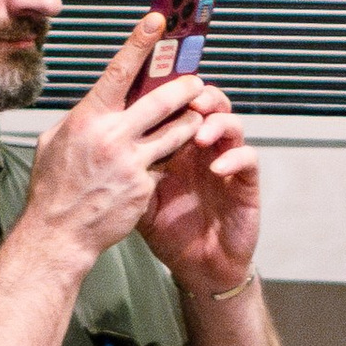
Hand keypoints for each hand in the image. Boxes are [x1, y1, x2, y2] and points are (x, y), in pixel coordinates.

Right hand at [17, 14, 210, 274]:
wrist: (59, 234)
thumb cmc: (53, 187)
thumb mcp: (55, 142)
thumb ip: (81, 119)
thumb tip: (98, 102)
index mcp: (88, 118)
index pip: (120, 71)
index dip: (140, 43)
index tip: (158, 21)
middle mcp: (112, 136)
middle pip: (162, 100)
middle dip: (184, 87)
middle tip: (197, 80)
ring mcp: (131, 162)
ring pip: (175, 132)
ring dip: (190, 122)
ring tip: (197, 116)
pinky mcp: (144, 186)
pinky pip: (165, 165)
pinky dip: (167, 161)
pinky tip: (165, 162)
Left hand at [139, 81, 261, 299]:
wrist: (197, 268)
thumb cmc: (169, 231)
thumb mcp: (139, 196)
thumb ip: (127, 167)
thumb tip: (97, 143)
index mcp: (177, 145)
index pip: (176, 106)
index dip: (169, 90)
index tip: (155, 78)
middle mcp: (204, 148)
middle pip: (208, 104)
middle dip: (197, 94)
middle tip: (185, 95)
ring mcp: (227, 162)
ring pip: (231, 124)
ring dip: (216, 122)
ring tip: (198, 132)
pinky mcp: (245, 183)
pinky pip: (247, 159)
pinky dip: (233, 158)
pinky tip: (216, 168)